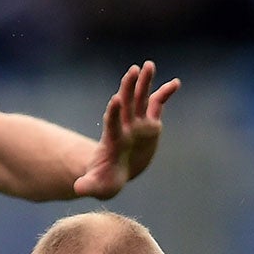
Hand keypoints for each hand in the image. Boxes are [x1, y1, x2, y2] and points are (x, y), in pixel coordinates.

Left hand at [73, 61, 180, 199]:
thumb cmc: (105, 181)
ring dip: (145, 82)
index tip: (115, 99)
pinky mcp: (150, 124)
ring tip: (149, 65)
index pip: (112, 124)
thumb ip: (89, 185)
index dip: (113, 113)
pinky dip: (165, 94)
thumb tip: (78, 188)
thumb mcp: (97, 186)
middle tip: (132, 70)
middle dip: (129, 88)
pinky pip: (158, 105)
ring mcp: (138, 124)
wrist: (114, 173)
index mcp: (113, 140)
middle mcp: (125, 127)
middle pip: (126, 104)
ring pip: (141, 99)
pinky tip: (176, 83)